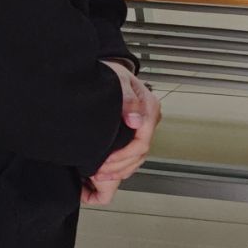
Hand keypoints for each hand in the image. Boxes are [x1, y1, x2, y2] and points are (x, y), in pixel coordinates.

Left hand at [86, 61, 160, 205]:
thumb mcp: (118, 81)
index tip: (104, 163)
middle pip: (140, 153)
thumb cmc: (111, 74)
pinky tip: (106, 172)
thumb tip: (136, 120)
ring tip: (99, 177)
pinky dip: (120, 167)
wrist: (107, 70)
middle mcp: (148, 119)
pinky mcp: (135, 132)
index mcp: (149, 107)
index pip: (142, 141)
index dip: (123, 157)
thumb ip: (127, 99)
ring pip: (137, 158)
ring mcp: (143, 127)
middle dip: (119, 167)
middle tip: (98, 174)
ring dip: (119, 170)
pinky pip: (133, 156)